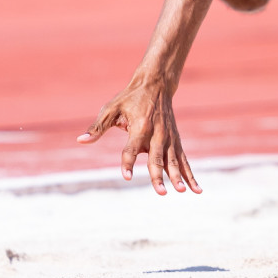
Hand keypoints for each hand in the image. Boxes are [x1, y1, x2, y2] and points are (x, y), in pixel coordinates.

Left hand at [78, 77, 200, 195]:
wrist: (156, 84)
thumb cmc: (129, 98)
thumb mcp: (111, 108)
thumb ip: (97, 127)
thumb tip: (81, 140)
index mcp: (139, 127)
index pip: (131, 149)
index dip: (128, 162)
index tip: (126, 177)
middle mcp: (156, 134)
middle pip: (156, 158)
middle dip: (158, 176)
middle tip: (161, 193)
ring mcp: (168, 138)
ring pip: (173, 161)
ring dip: (177, 177)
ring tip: (180, 192)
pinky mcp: (175, 141)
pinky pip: (183, 160)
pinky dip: (190, 175)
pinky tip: (196, 190)